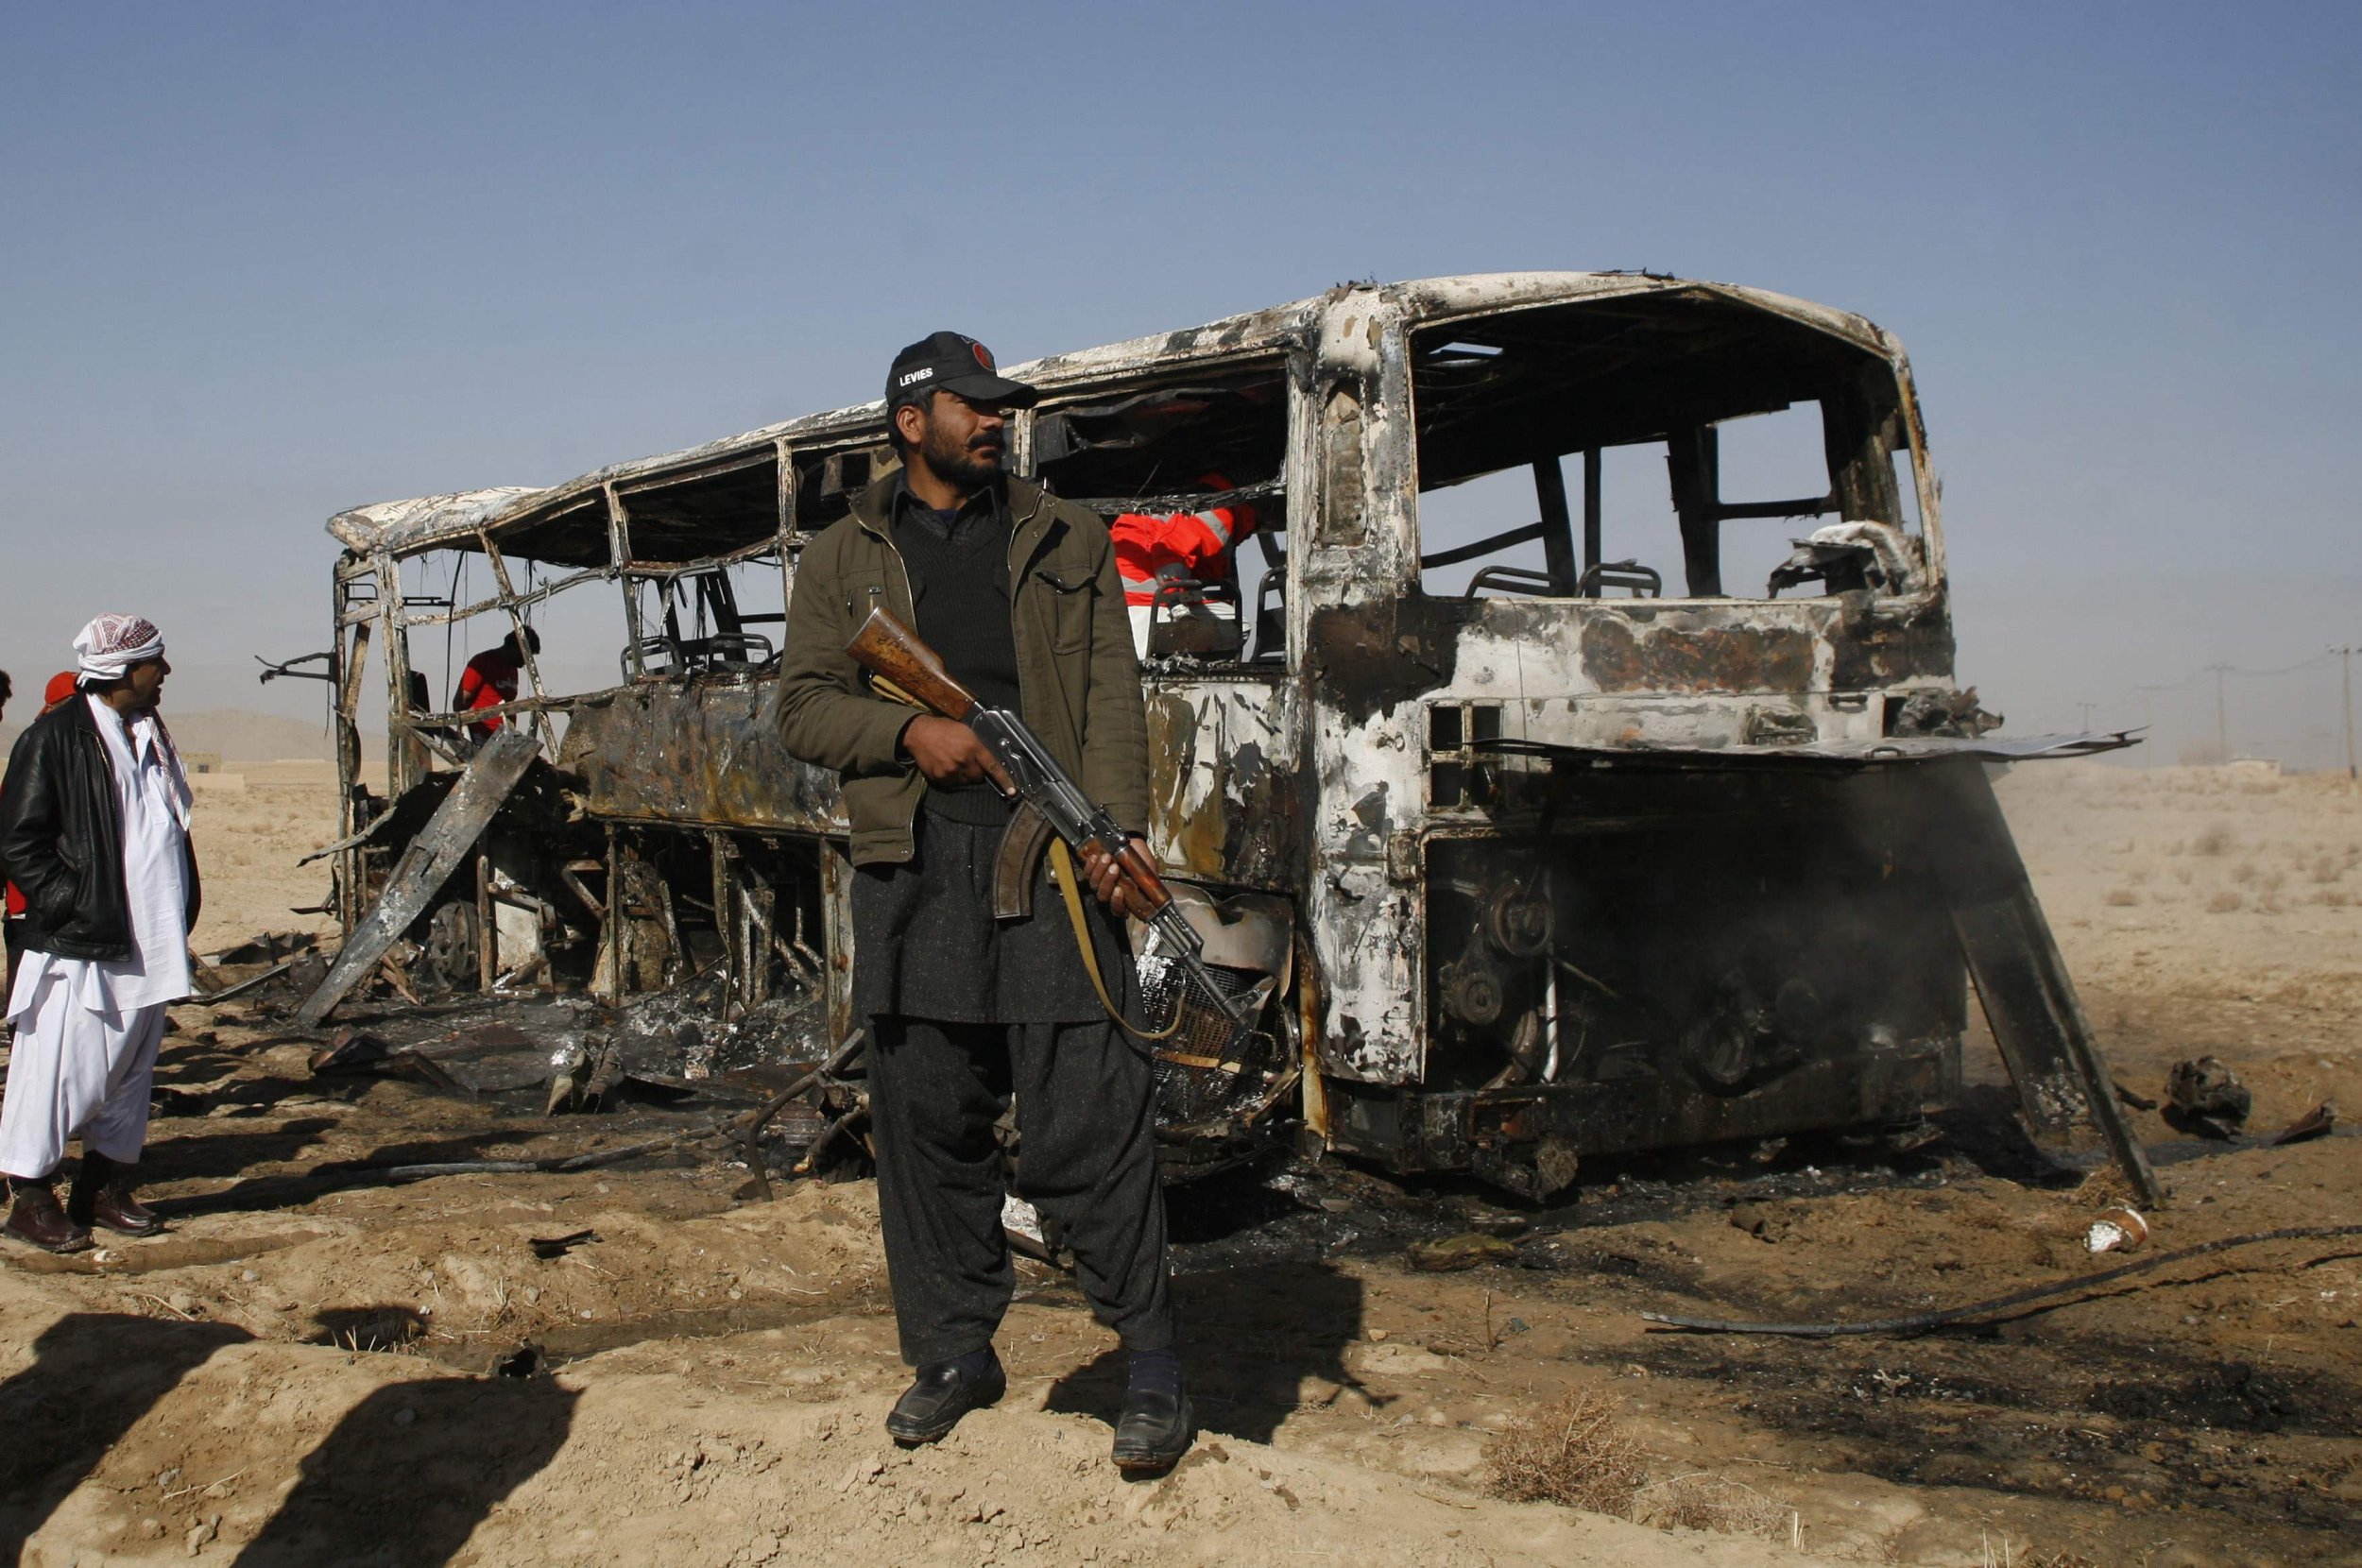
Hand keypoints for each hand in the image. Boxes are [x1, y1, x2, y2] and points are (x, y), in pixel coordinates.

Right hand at [900, 715, 1014, 792]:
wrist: (919, 733)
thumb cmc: (943, 729)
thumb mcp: (965, 730)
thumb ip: (978, 745)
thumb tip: (991, 758)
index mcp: (972, 746)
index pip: (993, 766)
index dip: (1004, 780)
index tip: (1012, 790)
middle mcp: (963, 760)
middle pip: (978, 776)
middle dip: (976, 770)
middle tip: (967, 760)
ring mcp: (951, 770)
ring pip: (966, 781)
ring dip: (963, 774)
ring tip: (954, 761)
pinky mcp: (940, 778)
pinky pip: (953, 783)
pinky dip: (952, 777)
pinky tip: (945, 764)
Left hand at [1080, 834, 1152, 918]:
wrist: (1134, 843)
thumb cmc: (1142, 859)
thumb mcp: (1150, 870)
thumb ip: (1150, 881)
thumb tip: (1153, 890)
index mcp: (1125, 898)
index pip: (1117, 910)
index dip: (1116, 903)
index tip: (1120, 890)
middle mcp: (1110, 893)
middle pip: (1103, 896)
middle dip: (1108, 882)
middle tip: (1115, 868)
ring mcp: (1099, 883)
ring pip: (1094, 884)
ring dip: (1100, 871)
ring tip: (1107, 858)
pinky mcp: (1091, 872)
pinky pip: (1086, 873)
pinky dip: (1090, 865)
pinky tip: (1096, 857)